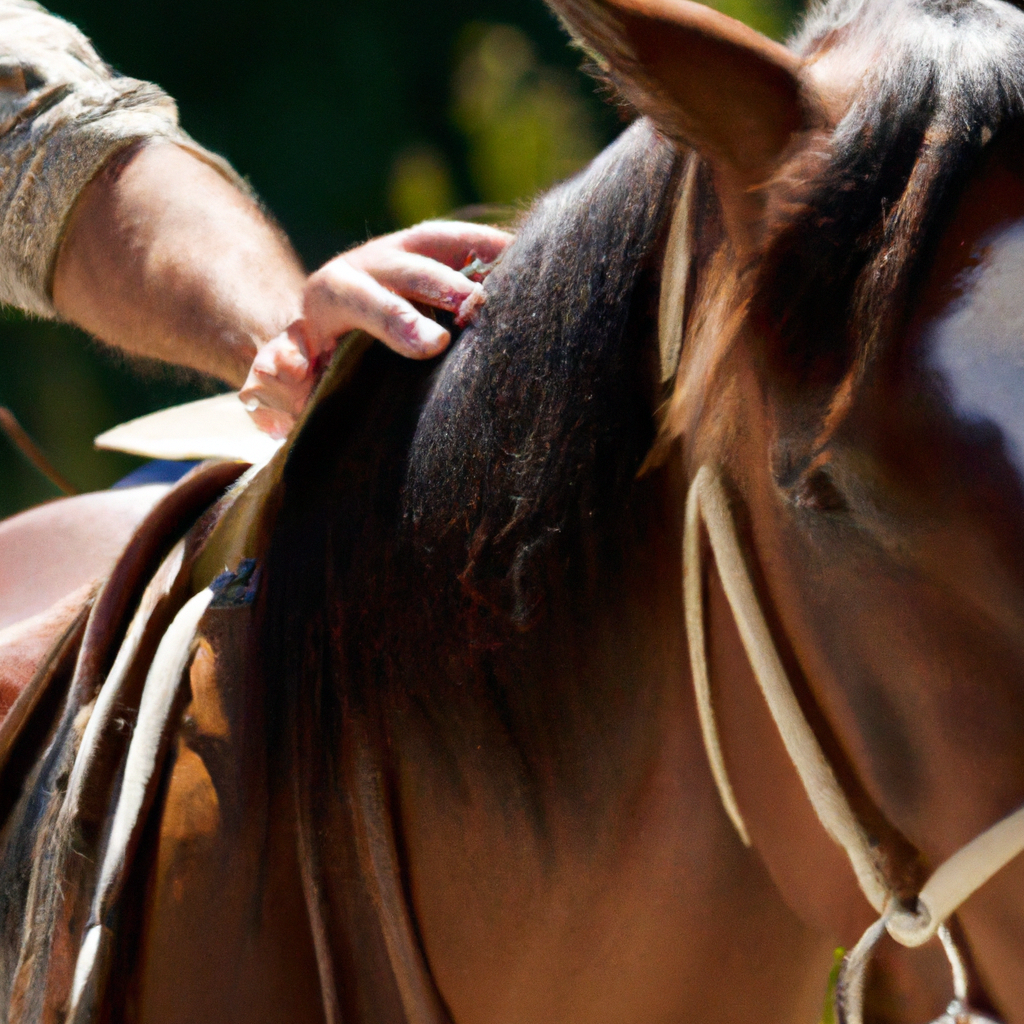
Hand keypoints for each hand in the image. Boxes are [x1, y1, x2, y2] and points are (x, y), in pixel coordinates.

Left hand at [239, 221, 511, 437]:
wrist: (331, 320)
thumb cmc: (319, 364)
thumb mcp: (293, 376)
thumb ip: (285, 378)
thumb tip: (287, 371)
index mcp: (331, 295)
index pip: (361, 299)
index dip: (397, 319)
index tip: (433, 345)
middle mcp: (369, 263)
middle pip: (408, 267)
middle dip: (443, 287)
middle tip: (477, 309)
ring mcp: (405, 250)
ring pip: (440, 241)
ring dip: (480, 256)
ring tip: (522, 276)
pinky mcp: (437, 248)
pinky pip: (470, 240)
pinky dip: (500, 250)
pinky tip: (538, 263)